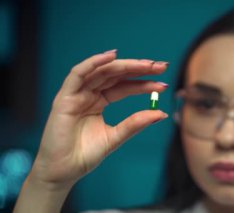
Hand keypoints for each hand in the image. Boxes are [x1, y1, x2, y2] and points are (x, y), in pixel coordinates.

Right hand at [30, 50, 168, 187]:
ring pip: (102, 71)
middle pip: (115, 75)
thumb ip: (135, 123)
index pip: (124, 86)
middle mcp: (88, 94)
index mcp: (99, 101)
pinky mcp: (64, 97)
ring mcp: (76, 94)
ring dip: (124, 65)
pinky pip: (78, 74)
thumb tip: (162, 113)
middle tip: (161, 67)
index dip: (143, 83)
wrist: (63, 172)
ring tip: (147, 64)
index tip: (163, 84)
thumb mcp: (116, 136)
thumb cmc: (85, 155)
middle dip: (139, 69)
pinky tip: (112, 56)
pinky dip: (93, 63)